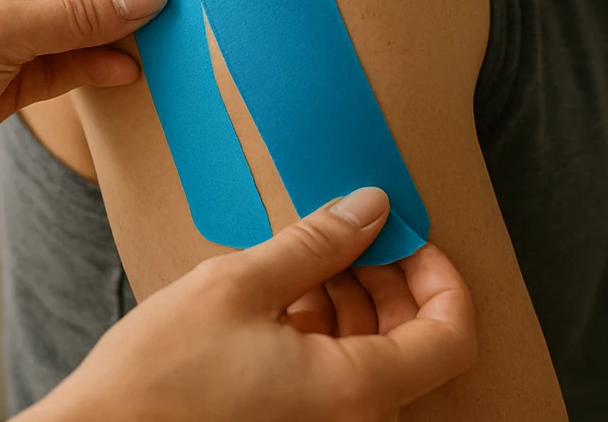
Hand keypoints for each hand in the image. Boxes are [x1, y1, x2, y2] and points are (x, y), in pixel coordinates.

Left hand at [0, 0, 166, 206]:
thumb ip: (78, 16)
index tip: (129, 4)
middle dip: (111, 2)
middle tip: (151, 28)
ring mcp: (2, 32)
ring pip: (74, 23)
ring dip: (107, 37)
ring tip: (145, 53)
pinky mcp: (7, 76)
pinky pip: (64, 61)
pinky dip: (93, 66)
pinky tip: (121, 73)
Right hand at [23, 188, 477, 421]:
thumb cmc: (156, 380)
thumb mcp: (238, 287)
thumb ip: (317, 243)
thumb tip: (371, 208)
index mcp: (354, 391)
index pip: (451, 336)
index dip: (441, 277)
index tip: (408, 237)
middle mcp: (352, 421)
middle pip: (415, 345)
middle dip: (391, 281)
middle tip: (354, 235)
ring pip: (375, 361)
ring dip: (356, 302)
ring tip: (309, 260)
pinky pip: (338, 380)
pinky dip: (327, 334)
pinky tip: (286, 297)